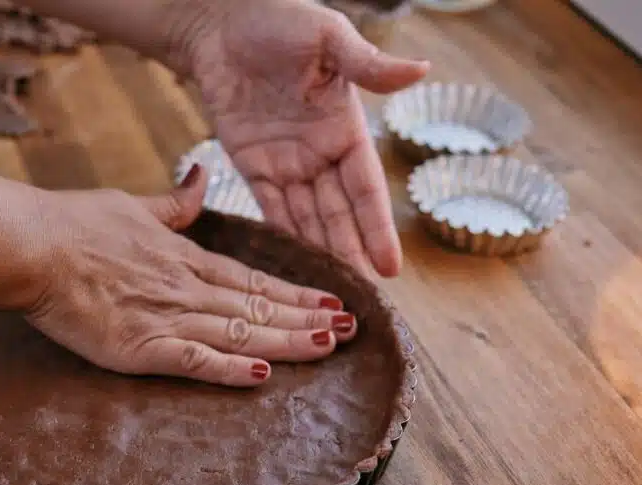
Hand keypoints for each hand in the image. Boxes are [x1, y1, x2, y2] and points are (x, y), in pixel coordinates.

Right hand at [27, 165, 357, 386]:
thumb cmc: (76, 224)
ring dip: (285, 340)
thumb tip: (199, 175)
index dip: (296, 294)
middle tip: (352, 330)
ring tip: (327, 346)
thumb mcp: (134, 204)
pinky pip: (192, 358)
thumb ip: (174, 202)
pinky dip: (227, 366)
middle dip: (307, 319)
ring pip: (238, 331)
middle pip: (257, 307)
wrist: (33, 245)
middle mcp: (186, 288)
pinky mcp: (139, 346)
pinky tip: (260, 375)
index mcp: (186, 258)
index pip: (254, 280)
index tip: (333, 302)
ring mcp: (166, 317)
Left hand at [178, 0, 428, 276]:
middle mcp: (319, 152)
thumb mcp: (328, 37)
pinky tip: (292, 268)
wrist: (220, 18)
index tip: (391, 267)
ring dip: (319, 255)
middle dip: (350, 255)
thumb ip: (368, 65)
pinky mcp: (251, 163)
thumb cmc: (279, 18)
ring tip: (331, 296)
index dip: (377, 228)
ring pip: (307, 218)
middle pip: (338, 214)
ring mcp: (286, 161)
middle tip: (362, 300)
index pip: (366, 188)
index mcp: (345, 127)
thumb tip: (422, 71)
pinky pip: (270, 208)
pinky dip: (282, 237)